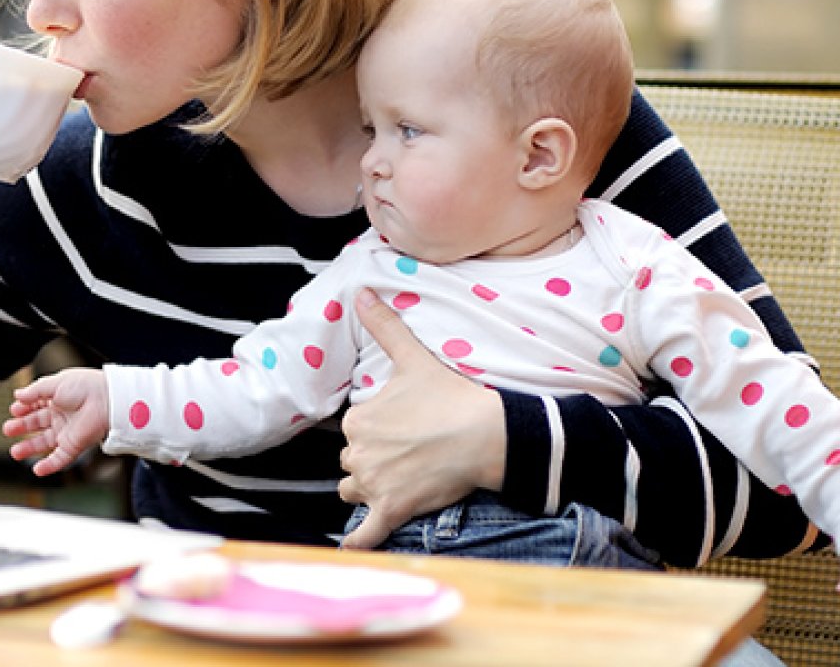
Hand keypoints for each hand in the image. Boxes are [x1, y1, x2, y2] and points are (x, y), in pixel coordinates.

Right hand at [2, 368, 111, 477]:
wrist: (107, 401)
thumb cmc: (86, 387)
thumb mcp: (55, 383)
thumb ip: (34, 391)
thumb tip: (17, 395)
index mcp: (58, 397)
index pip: (36, 404)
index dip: (24, 408)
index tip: (14, 410)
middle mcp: (61, 415)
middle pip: (37, 424)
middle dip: (21, 427)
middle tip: (8, 429)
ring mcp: (67, 431)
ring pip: (44, 443)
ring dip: (29, 448)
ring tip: (15, 452)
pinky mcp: (74, 446)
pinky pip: (59, 459)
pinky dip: (48, 466)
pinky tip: (37, 470)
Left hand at [338, 288, 506, 548]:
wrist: (487, 435)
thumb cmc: (452, 397)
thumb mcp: (413, 357)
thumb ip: (384, 326)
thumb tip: (359, 292)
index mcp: (358, 419)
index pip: (354, 432)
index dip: (375, 433)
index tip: (404, 429)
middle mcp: (358, 453)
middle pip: (352, 463)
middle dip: (371, 462)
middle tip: (408, 454)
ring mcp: (373, 484)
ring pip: (354, 492)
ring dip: (369, 491)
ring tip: (401, 482)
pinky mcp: (391, 510)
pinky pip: (364, 535)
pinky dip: (358, 542)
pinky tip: (352, 548)